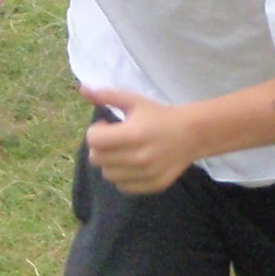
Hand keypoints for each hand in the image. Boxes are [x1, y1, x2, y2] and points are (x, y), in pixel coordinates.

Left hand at [79, 85, 198, 194]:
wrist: (192, 133)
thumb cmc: (159, 115)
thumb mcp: (133, 101)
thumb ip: (106, 96)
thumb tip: (82, 89)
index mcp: (134, 134)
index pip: (93, 140)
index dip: (95, 132)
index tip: (106, 126)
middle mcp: (140, 157)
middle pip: (97, 159)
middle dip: (100, 147)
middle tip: (113, 139)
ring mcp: (148, 174)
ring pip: (108, 175)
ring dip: (109, 163)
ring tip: (122, 151)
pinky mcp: (155, 185)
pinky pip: (123, 187)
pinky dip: (122, 176)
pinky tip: (131, 164)